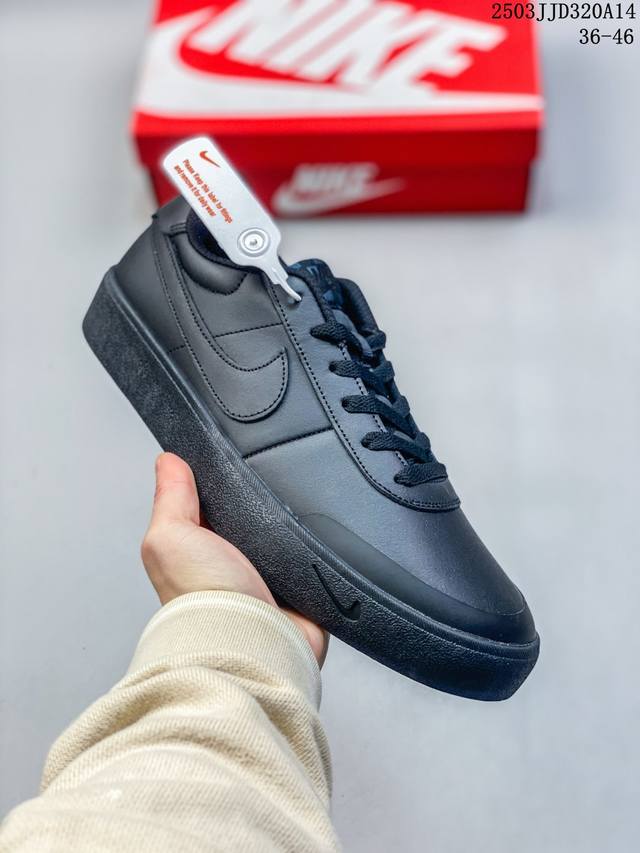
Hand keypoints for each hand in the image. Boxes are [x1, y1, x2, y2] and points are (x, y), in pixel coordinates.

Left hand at [141, 452, 326, 664]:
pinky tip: (316, 540)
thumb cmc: (204, 599)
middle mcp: (233, 565)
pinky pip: (316, 558)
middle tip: (269, 488)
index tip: (232, 459)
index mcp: (199, 550)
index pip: (211, 504)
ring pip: (287, 534)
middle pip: (253, 516)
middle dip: (263, 501)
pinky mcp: (303, 591)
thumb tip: (167, 461)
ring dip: (294, 525)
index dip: (220, 482)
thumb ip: (170, 499)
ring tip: (296, 514)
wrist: (251, 642)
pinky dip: (318, 549)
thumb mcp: (171, 536)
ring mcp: (270, 579)